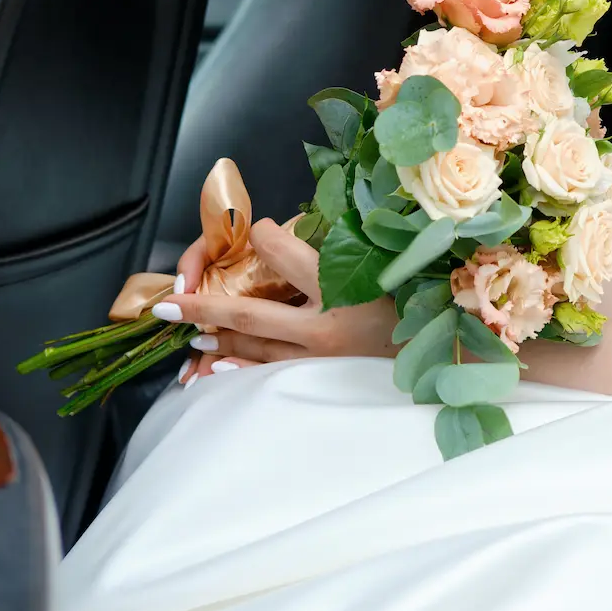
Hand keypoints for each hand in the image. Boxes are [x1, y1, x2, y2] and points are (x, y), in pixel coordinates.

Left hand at [163, 218, 397, 382]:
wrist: (442, 355)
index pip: (283, 252)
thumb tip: (293, 234)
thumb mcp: (382, 267)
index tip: (254, 230)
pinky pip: (271, 377)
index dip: (262, 236)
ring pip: (255, 350)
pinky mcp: (322, 381)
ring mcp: (320, 361)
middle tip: (169, 306)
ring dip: (219, 341)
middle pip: (250, 315)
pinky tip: (218, 369)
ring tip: (193, 335)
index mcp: (342, 285)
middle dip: (203, 308)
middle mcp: (325, 326)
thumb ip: (340, 252)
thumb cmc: (411, 302)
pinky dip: (242, 372)